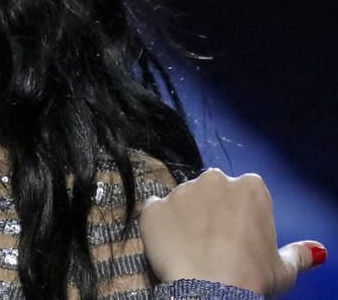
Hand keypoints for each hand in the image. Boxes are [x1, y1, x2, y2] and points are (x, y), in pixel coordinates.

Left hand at [140, 168, 325, 297]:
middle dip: (211, 210)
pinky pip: (155, 211)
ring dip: (185, 218)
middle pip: (211, 190)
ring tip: (191, 248)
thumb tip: (315, 251)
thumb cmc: (252, 276)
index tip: (239, 236)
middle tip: (215, 242)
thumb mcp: (284, 269)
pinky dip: (159, 226)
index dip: (240, 215)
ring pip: (183, 200)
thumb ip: (298, 253)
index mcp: (250, 187)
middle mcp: (214, 180)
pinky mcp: (153, 207)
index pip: (243, 191)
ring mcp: (180, 191)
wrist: (212, 290)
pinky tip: (168, 246)